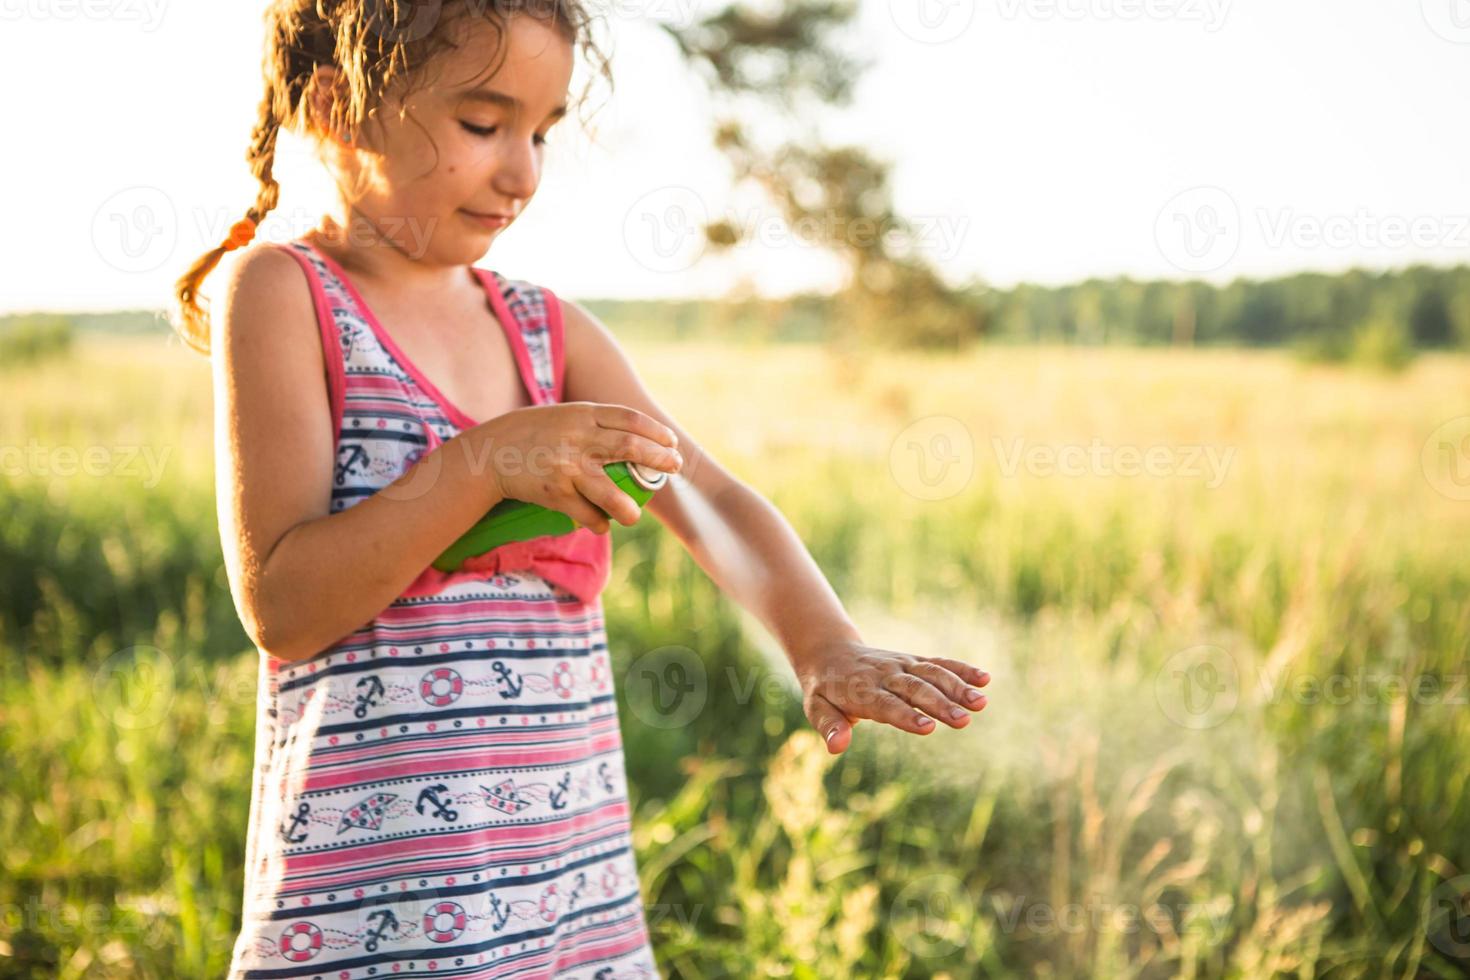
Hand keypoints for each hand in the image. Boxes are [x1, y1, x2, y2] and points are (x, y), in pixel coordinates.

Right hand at [473, 402, 682, 532]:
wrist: (487, 454)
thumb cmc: (529, 434)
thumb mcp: (562, 417)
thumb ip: (592, 424)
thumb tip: (632, 441)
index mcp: (581, 414)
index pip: (629, 419)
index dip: (656, 431)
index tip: (671, 442)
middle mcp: (577, 438)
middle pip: (630, 448)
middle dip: (659, 459)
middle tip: (674, 468)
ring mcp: (566, 466)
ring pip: (611, 491)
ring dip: (629, 508)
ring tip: (635, 515)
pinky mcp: (555, 492)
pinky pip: (587, 513)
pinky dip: (599, 523)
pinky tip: (603, 525)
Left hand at [792, 639, 990, 754]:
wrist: (830, 652)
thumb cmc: (825, 690)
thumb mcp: (815, 708)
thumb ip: (828, 726)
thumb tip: (836, 747)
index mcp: (860, 690)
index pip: (885, 704)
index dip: (905, 715)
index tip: (928, 727)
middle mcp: (884, 674)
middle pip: (914, 689)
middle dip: (939, 704)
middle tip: (963, 721)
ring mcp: (901, 665)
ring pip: (931, 674)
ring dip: (957, 687)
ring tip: (981, 703)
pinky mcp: (912, 660)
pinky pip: (938, 663)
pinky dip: (961, 669)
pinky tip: (985, 679)